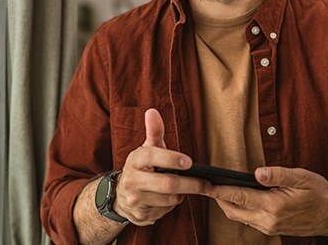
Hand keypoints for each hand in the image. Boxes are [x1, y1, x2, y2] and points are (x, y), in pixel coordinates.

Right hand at [114, 108, 211, 225]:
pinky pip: (165, 211)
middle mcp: (131, 181)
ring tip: (185, 188)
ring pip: (169, 199)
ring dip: (182, 194)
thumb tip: (152, 111)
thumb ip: (154, 131)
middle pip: (166, 184)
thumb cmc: (142, 167)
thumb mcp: (147, 149)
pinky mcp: (141, 216)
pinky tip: (171, 198)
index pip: (151, 157)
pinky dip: (173, 205)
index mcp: (134, 160)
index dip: (171, 159)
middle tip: (205, 183)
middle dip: (190, 184)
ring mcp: (135, 200)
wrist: (122, 196)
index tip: (189, 162)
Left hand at [205, 167, 327, 239]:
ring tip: (216, 190)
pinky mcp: (272, 229)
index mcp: (274, 206)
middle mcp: (269, 220)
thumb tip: (257, 172)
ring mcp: (270, 227)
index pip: (240, 197)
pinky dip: (239, 210)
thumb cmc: (320, 194)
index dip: (220, 191)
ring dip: (227, 205)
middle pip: (234, 211)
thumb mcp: (302, 177)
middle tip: (205, 185)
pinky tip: (237, 199)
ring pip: (240, 218)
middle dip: (218, 199)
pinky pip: (249, 221)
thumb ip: (278, 174)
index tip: (206, 184)